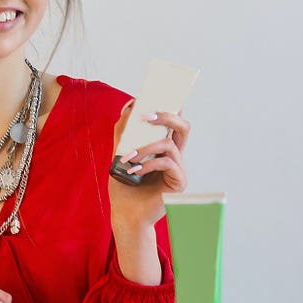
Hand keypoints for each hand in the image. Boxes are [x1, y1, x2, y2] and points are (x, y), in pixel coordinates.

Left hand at [109, 99, 190, 230]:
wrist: (125, 212)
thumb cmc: (124, 184)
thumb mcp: (119, 154)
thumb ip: (124, 133)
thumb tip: (128, 107)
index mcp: (162, 147)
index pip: (171, 122)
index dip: (171, 105)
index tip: (162, 90)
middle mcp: (174, 155)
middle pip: (182, 127)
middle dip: (166, 116)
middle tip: (146, 115)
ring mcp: (178, 168)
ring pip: (169, 144)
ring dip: (145, 147)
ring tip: (127, 157)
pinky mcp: (179, 182)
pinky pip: (167, 163)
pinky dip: (148, 164)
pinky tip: (134, 171)